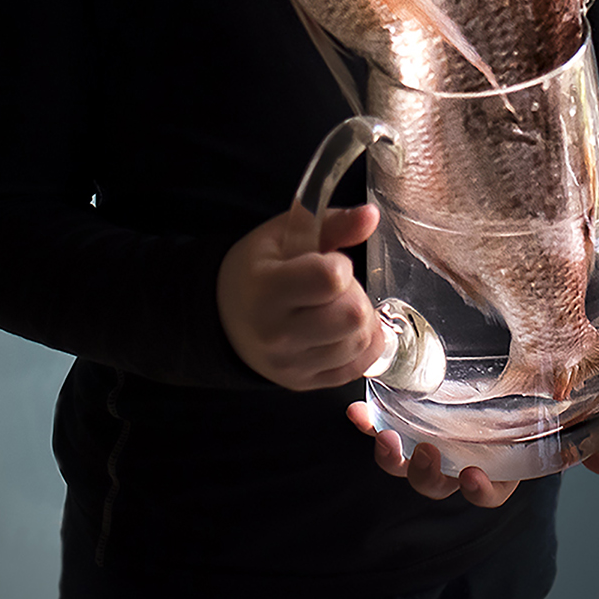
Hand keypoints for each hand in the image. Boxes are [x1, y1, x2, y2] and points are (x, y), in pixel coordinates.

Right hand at [218, 202, 384, 391]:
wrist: (226, 317)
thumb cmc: (259, 270)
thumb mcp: (286, 235)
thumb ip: (334, 223)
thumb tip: (372, 215)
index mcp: (267, 290)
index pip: (332, 279)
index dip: (340, 265)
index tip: (327, 263)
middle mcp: (277, 334)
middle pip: (354, 314)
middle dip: (355, 294)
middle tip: (336, 288)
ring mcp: (291, 365)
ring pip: (361, 342)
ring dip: (360, 321)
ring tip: (338, 307)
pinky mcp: (305, 383)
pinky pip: (359, 367)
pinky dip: (362, 345)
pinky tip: (344, 329)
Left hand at [344, 401, 598, 507]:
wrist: (496, 359)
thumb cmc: (531, 400)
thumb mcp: (558, 417)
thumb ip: (583, 442)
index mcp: (493, 465)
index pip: (487, 492)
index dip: (478, 491)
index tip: (473, 476)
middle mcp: (455, 459)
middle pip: (437, 484)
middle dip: (427, 476)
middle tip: (424, 453)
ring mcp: (425, 439)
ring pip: (403, 464)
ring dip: (391, 457)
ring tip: (385, 439)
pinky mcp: (402, 415)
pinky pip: (378, 427)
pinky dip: (366, 423)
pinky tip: (353, 411)